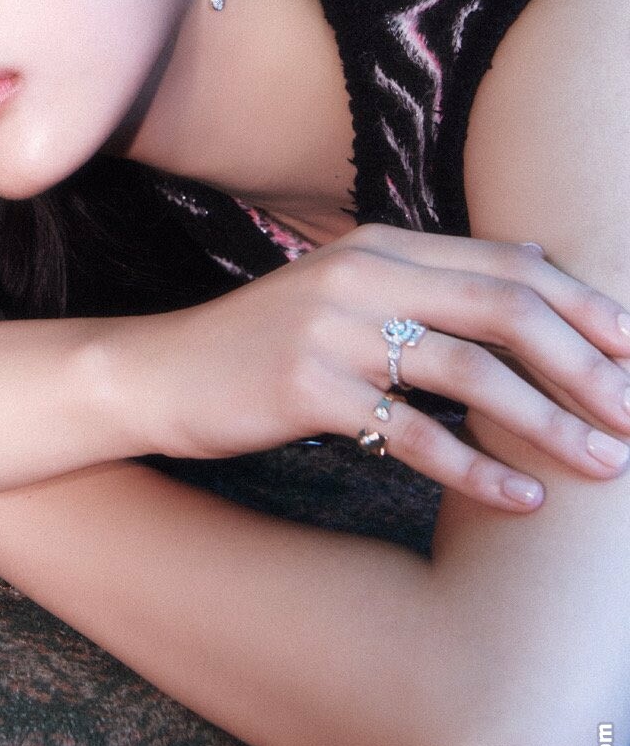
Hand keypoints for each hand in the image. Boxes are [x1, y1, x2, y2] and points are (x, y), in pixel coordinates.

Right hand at [154, 224, 629, 509]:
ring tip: (606, 466)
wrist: (160, 373)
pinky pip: (416, 434)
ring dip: (552, 423)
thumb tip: (535, 270)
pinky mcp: (309, 389)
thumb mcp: (344, 291)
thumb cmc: (263, 342)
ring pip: (474, 373)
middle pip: (507, 310)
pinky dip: (479, 470)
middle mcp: (364, 274)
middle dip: (589, 365)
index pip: (510, 266)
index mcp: (382, 244)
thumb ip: (427, 280)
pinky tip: (523, 500)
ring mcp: (334, 329)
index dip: (587, 309)